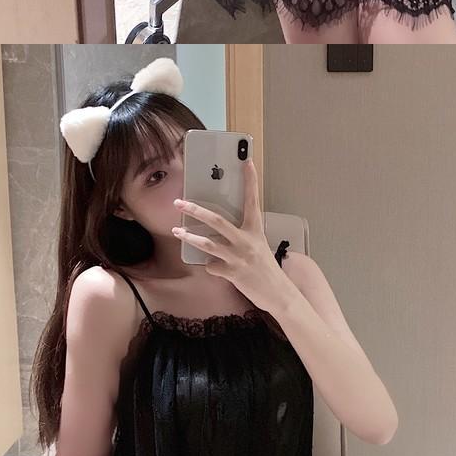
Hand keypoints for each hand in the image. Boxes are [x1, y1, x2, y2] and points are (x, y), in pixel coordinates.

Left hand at [173, 158, 280, 312]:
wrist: (277, 293)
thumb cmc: (266, 267)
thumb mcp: (258, 244)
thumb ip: (243, 233)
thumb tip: (220, 225)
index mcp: (255, 229)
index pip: (252, 200)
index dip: (250, 181)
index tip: (246, 162)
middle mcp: (246, 240)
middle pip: (217, 221)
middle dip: (196, 210)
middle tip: (179, 202)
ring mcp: (238, 257)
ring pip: (208, 244)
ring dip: (190, 237)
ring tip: (177, 231)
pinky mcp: (232, 273)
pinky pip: (212, 266)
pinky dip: (210, 265)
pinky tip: (214, 267)